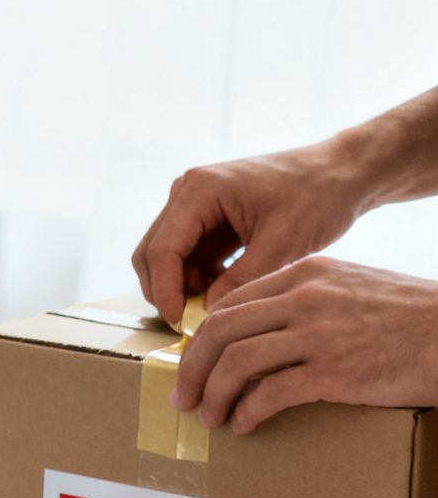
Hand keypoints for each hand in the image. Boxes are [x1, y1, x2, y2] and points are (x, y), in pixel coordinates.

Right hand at [133, 140, 372, 326]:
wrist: (343, 173)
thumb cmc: (319, 196)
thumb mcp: (282, 244)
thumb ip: (240, 281)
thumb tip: (208, 316)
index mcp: (199, 190)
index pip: (162, 251)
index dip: (165, 292)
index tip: (179, 324)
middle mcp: (187, 192)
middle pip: (152, 253)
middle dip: (166, 291)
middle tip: (188, 324)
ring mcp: (194, 203)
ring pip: (167, 256)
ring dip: (182, 285)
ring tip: (212, 307)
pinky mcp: (207, 216)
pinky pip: (188, 254)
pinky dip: (198, 277)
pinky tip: (223, 290)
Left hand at [172, 257, 437, 433]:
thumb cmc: (409, 316)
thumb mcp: (352, 287)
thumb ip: (307, 299)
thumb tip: (263, 330)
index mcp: (305, 274)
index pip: (230, 303)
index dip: (202, 338)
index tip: (193, 363)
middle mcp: (305, 298)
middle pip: (220, 331)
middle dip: (192, 368)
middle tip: (183, 396)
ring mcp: (318, 333)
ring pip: (236, 363)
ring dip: (214, 395)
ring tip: (210, 416)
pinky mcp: (334, 370)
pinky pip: (269, 393)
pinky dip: (247, 412)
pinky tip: (245, 424)